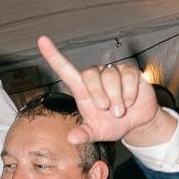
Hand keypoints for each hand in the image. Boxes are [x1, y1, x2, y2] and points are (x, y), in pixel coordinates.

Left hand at [37, 36, 165, 146]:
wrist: (136, 123)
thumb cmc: (111, 125)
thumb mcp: (97, 133)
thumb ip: (84, 134)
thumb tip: (71, 139)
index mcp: (82, 89)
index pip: (65, 70)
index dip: (53, 56)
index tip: (41, 40)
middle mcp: (95, 77)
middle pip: (90, 74)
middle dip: (99, 94)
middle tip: (106, 110)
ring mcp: (112, 72)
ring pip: (110, 75)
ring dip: (116, 97)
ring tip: (119, 110)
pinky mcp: (129, 71)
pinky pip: (128, 75)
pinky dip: (129, 92)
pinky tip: (130, 101)